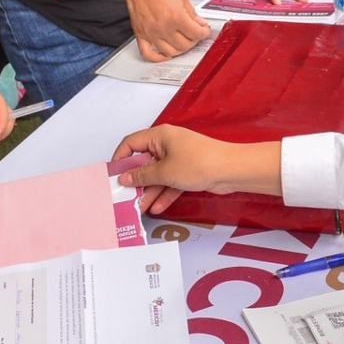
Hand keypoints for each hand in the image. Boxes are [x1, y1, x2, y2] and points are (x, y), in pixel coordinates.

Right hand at [111, 126, 280, 214]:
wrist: (230, 170)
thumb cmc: (198, 163)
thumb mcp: (165, 172)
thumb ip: (142, 176)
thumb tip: (124, 177)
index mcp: (159, 136)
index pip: (131, 143)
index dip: (120, 158)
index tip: (113, 174)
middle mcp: (167, 144)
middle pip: (144, 162)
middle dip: (136, 180)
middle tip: (125, 196)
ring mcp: (179, 158)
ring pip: (158, 175)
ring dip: (150, 191)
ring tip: (139, 208)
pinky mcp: (188, 171)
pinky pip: (171, 182)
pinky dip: (165, 194)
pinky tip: (157, 208)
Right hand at [119, 0, 210, 61]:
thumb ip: (192, 13)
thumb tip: (199, 23)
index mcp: (176, 16)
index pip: (196, 33)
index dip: (205, 33)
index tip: (205, 30)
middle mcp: (163, 27)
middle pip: (185, 45)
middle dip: (194, 40)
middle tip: (195, 33)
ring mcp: (151, 33)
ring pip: (171, 52)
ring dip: (180, 49)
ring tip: (183, 40)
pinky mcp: (141, 34)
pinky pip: (149, 54)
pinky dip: (159, 57)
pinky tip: (165, 52)